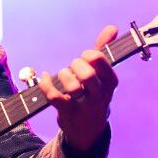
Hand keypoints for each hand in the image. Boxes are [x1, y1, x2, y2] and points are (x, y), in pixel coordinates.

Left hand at [39, 25, 119, 153]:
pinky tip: (45, 77)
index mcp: (111, 82)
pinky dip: (45, 84)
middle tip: (73, 67)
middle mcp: (100, 95)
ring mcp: (84, 106)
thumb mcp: (102, 75)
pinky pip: (54, 97)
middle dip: (76, 66)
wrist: (89, 130)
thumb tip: (112, 27)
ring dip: (63, 76)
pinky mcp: (67, 113)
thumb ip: (104, 50)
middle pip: (88, 75)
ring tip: (63, 75)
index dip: (89, 55)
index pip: (100, 61)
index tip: (85, 58)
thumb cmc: (94, 94)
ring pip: (72, 87)